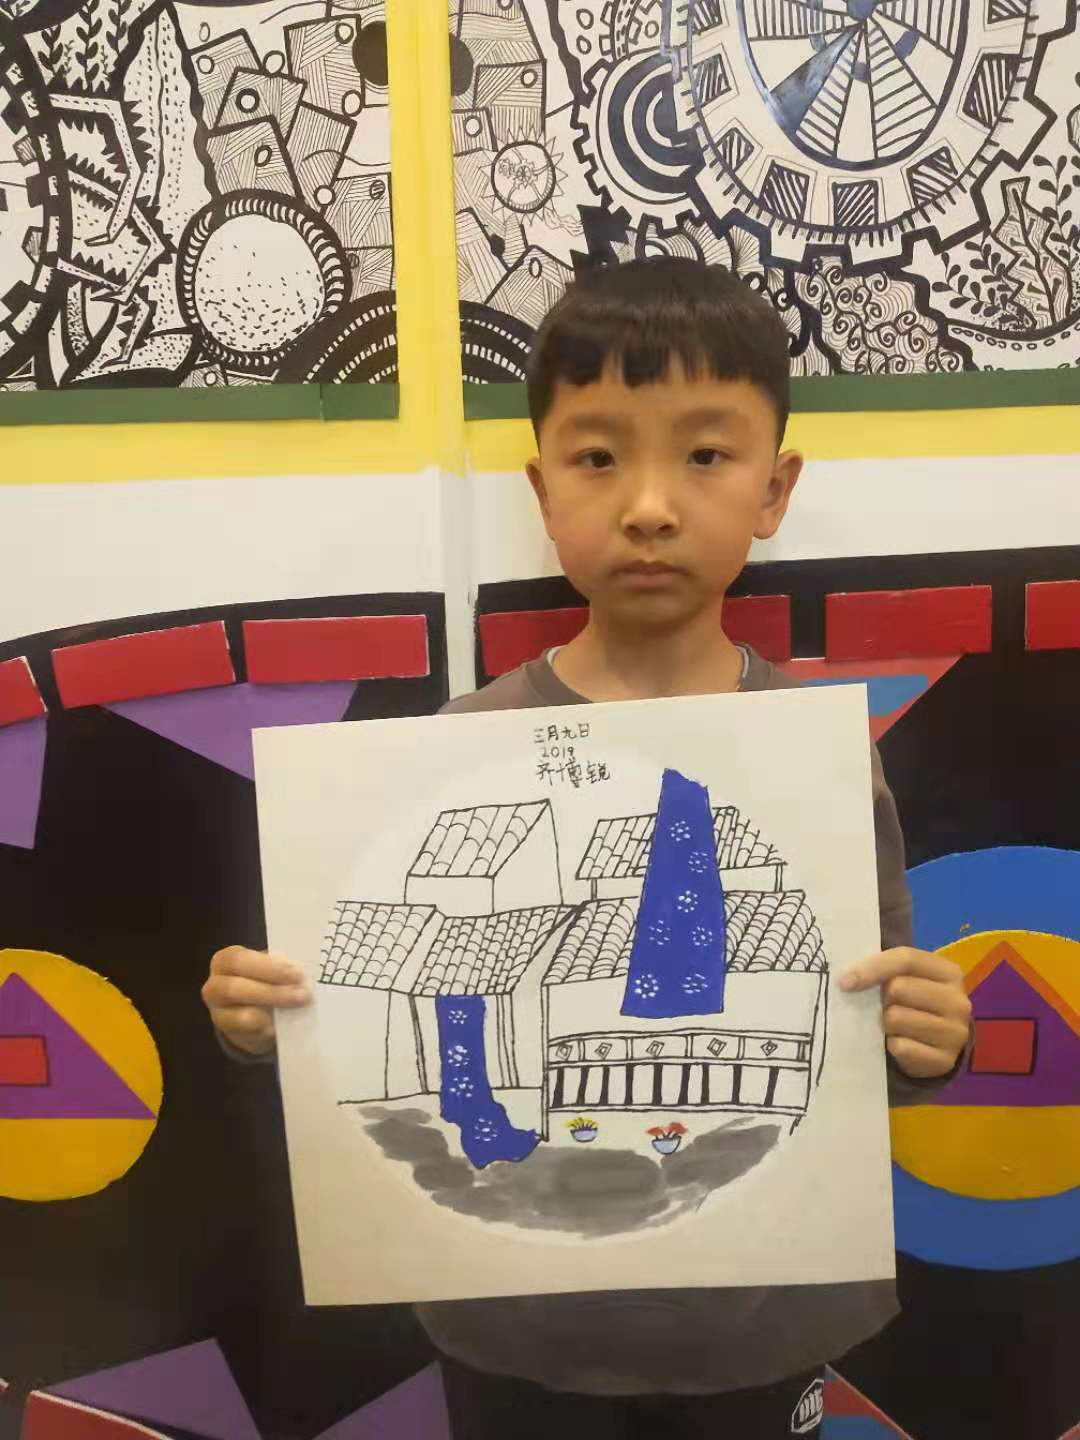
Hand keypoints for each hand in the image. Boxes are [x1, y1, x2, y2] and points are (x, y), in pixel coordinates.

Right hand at [202, 946, 310, 1056]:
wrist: (251, 1012)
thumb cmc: (264, 979)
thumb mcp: (270, 968)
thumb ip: (280, 968)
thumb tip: (303, 974)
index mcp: (226, 961)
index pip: (241, 960)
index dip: (269, 967)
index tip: (297, 973)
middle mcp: (215, 986)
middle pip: (237, 988)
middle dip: (273, 992)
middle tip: (303, 994)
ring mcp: (218, 1013)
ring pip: (242, 1015)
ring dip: (273, 1013)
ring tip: (298, 1008)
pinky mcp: (230, 1036)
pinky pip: (249, 1035)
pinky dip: (269, 1029)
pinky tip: (285, 1024)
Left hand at [839, 947, 971, 1078]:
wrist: (935, 1046)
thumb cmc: (914, 1003)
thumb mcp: (906, 979)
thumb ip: (885, 969)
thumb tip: (846, 980)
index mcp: (949, 973)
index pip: (906, 958)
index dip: (872, 967)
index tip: (844, 981)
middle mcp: (958, 1001)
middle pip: (899, 988)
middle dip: (883, 999)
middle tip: (888, 1006)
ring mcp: (955, 1033)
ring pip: (896, 1018)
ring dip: (886, 1023)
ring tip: (896, 1026)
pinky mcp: (945, 1061)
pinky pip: (901, 1047)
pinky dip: (892, 1046)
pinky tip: (900, 1044)